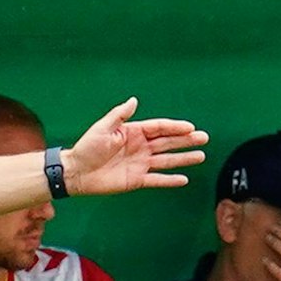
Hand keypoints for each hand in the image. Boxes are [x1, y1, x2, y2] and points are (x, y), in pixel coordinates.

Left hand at [65, 97, 207, 196]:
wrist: (76, 172)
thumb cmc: (87, 148)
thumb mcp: (103, 128)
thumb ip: (119, 115)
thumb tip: (134, 100)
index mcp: (134, 133)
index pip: (159, 128)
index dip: (175, 127)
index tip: (190, 127)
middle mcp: (140, 147)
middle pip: (168, 143)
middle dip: (186, 140)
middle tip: (203, 138)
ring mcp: (140, 164)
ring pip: (166, 160)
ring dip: (183, 158)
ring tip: (201, 156)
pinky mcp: (136, 180)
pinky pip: (156, 180)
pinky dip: (169, 180)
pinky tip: (184, 179)